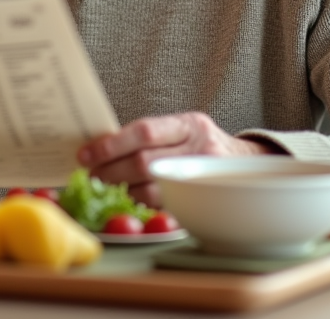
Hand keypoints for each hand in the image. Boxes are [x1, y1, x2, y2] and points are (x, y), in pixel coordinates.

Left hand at [76, 112, 272, 206]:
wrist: (245, 164)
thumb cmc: (200, 145)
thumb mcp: (181, 130)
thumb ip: (149, 137)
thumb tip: (99, 147)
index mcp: (188, 123)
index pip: (144, 130)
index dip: (111, 145)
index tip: (85, 155)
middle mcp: (200, 147)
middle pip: (145, 162)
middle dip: (110, 171)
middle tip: (90, 176)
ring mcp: (205, 175)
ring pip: (154, 188)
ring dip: (122, 192)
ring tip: (104, 189)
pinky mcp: (205, 199)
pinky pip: (167, 205)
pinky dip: (143, 204)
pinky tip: (128, 201)